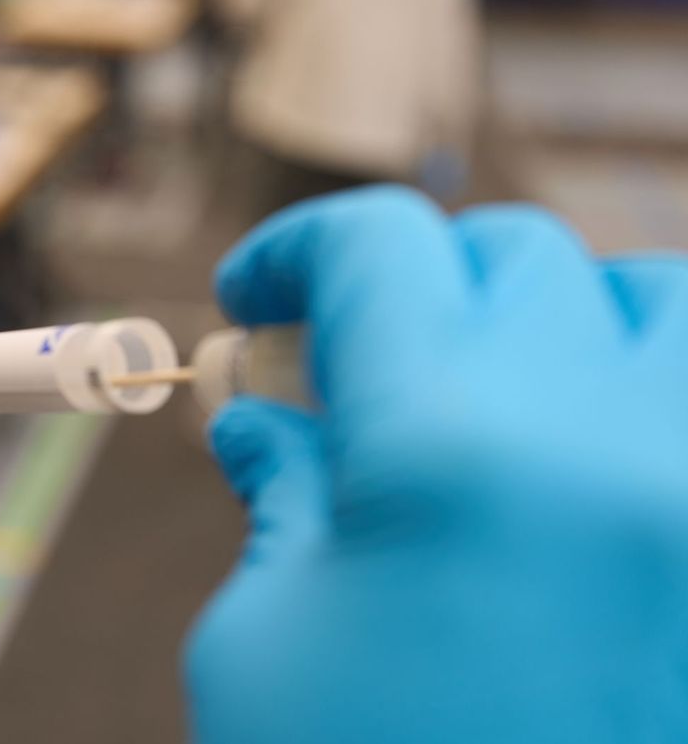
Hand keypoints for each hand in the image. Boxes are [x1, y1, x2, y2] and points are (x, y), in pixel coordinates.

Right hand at [184, 186, 687, 741]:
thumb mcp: (272, 656)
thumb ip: (276, 503)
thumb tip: (258, 415)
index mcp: (454, 451)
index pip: (378, 250)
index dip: (298, 252)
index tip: (258, 298)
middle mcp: (621, 441)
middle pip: (511, 259)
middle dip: (410, 297)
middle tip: (350, 384)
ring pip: (657, 307)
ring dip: (555, 328)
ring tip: (492, 417)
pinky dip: (644, 403)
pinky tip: (589, 475)